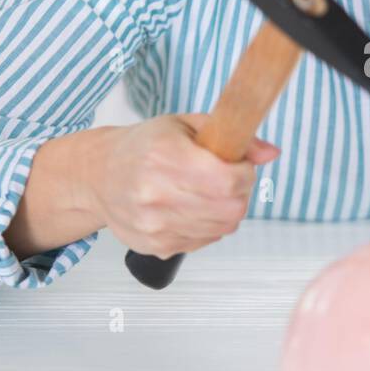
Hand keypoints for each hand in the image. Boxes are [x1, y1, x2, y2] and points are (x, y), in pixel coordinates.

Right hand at [83, 113, 279, 257]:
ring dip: (225, 210)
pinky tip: (191, 208)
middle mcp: (155, 193)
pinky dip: (208, 226)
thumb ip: (230, 133)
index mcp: (163, 156)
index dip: (244, 173)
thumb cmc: (144, 146)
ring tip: (206, 192)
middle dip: (239, 193)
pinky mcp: (155, 245)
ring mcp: (154, 224)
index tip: (238, 165)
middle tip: (225, 179)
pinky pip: (205, 241)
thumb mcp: (185, 124)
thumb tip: (271, 152)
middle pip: (230, 208)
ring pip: (222, 227)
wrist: (99, 176)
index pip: (228, 180)